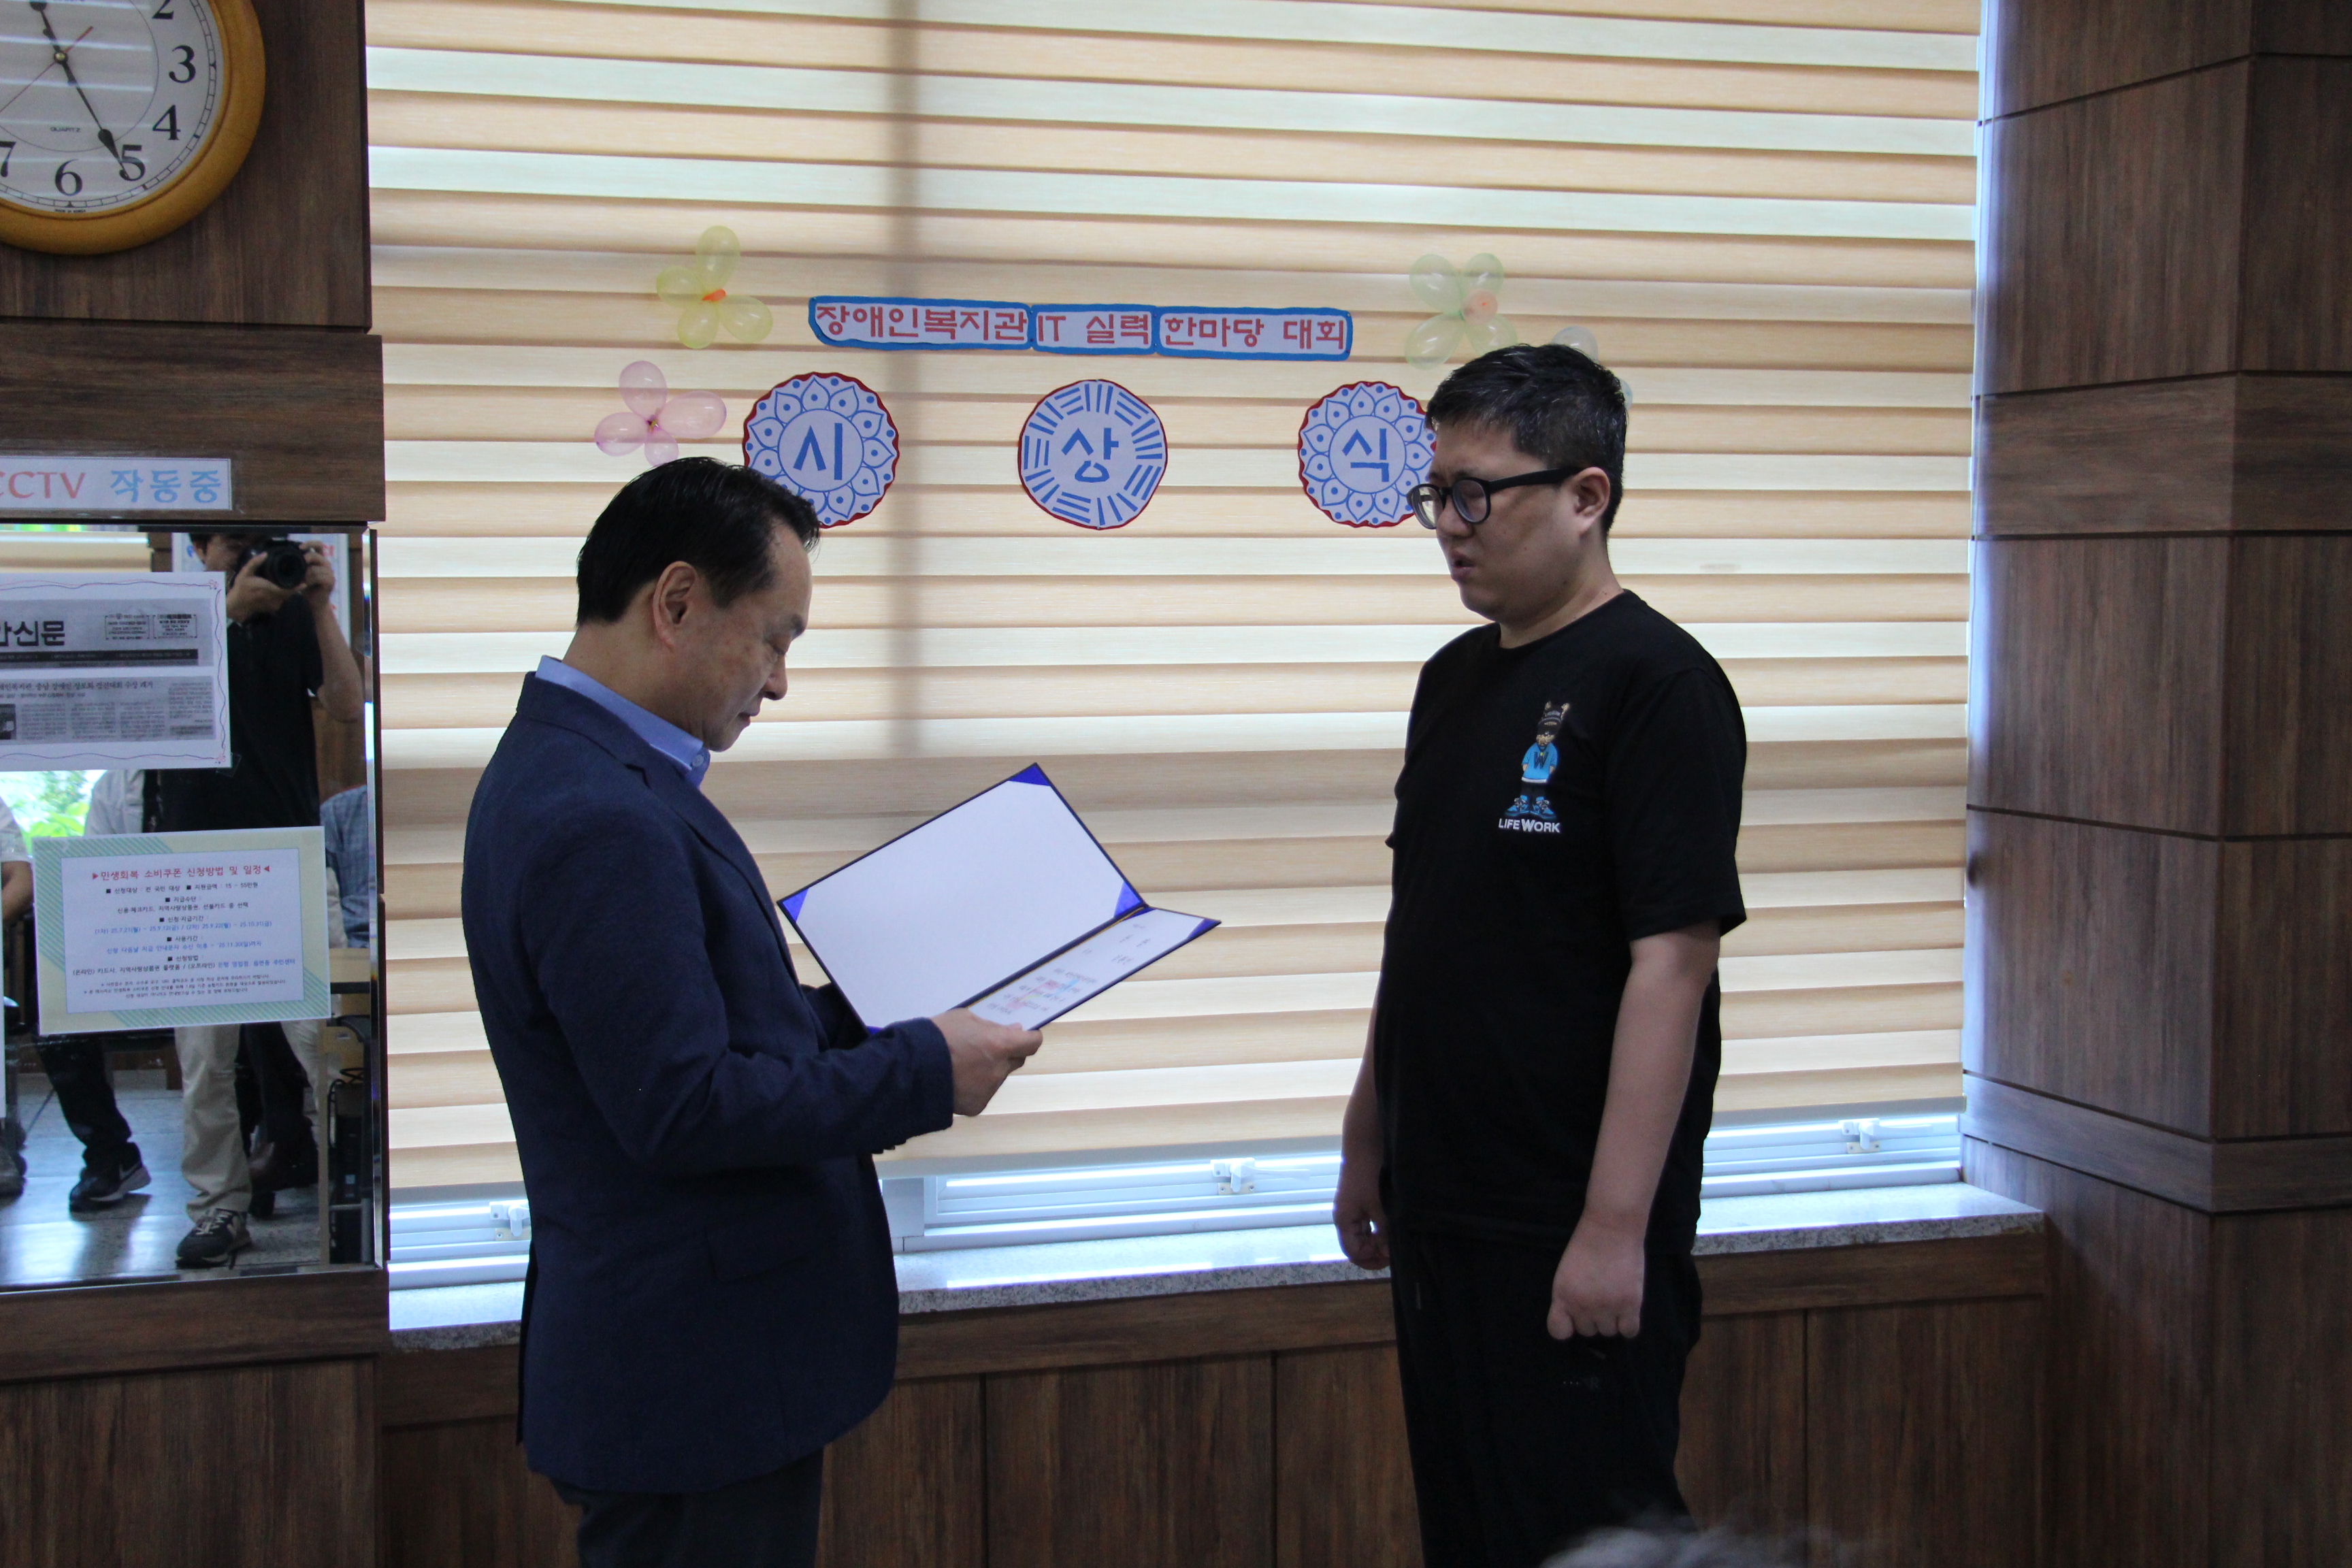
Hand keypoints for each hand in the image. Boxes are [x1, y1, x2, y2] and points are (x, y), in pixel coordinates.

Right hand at [223, 551, 294, 623]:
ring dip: (290, 591)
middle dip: (295, 587)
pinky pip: (283, 601)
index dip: (296, 587)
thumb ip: (254, 563)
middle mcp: (274, 598)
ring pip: (287, 597)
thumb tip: (265, 554)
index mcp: (268, 589)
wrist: (237, 605)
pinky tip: (281, 590)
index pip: (287, 589)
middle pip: (290, 593)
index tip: (303, 582)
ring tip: (292, 583)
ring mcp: (274, 605)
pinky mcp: (274, 608)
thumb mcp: (245, 573)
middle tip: (300, 579)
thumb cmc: (241, 588)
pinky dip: (284, 596)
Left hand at [300, 542, 337, 604]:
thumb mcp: (301, 573)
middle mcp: (326, 563)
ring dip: (305, 575)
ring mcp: (330, 572)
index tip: (299, 547)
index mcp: (320, 558)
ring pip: (315, 568)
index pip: (318, 545)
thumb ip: (299, 564)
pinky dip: (310, 580)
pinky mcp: (331, 581)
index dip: (310, 543)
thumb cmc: (307, 586)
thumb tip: (287, 556)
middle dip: (305, 560)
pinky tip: (305, 584)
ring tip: (300, 580)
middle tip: (298, 568)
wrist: (315, 601)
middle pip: (316, 555)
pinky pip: (319, 577)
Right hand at [932, 1007, 1042, 1115]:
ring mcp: (989, 1090)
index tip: (1025, 1035)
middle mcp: (999, 1069)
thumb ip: (991, 1026)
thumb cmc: (937, 1036)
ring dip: (989, 1070)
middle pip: (1016, 1060)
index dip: (1030, 1038)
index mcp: (1001, 1044)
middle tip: (989, 1047)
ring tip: (962, 1064)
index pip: (1032, 1043)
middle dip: (1008, 1053)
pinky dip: (974, 1087)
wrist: (911, 1069)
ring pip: (997, 1077)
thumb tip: (1012, 1030)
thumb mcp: (964, 1018)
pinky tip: (956, 1080)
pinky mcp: (976, 1106)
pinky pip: (982, 1093)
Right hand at [1333, 1153, 1387, 1270]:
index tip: (1390, 1256)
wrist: (1366, 1144)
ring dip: (1379, 1240)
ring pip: (1365, 1236)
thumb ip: (1385, 1231)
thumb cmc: (1369, 1174)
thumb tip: (1390, 1253)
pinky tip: (1394, 1226)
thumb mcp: (1380, 1206)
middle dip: (1376, 1251)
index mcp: (1344, 1221)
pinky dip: (1380, 1229)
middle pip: (1358, 1246)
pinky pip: (1369, 1224)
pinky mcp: (1362, 1201)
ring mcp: (1354, 1209)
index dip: (1370, 1259)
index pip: (1353, 1253)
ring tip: (1396, 1239)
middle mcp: (1346, 1218)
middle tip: (1395, 1250)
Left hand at [1547, 1216, 1645, 1339]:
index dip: (1568, 1325)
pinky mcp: (1630, 1304)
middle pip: (1587, 1331)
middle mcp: (1582, 1305)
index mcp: (1562, 1295)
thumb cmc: (1587, 1243)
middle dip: (1592, 1318)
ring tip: (1615, 1298)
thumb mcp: (1566, 1271)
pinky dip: (1628, 1324)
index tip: (1575, 1316)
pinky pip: (1629, 1331)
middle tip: (1600, 1297)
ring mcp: (1607, 1306)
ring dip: (1612, 1319)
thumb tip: (1578, 1317)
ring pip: (1609, 1332)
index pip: (1558, 1331)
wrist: (1611, 1227)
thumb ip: (1569, 1296)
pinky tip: (1627, 1309)